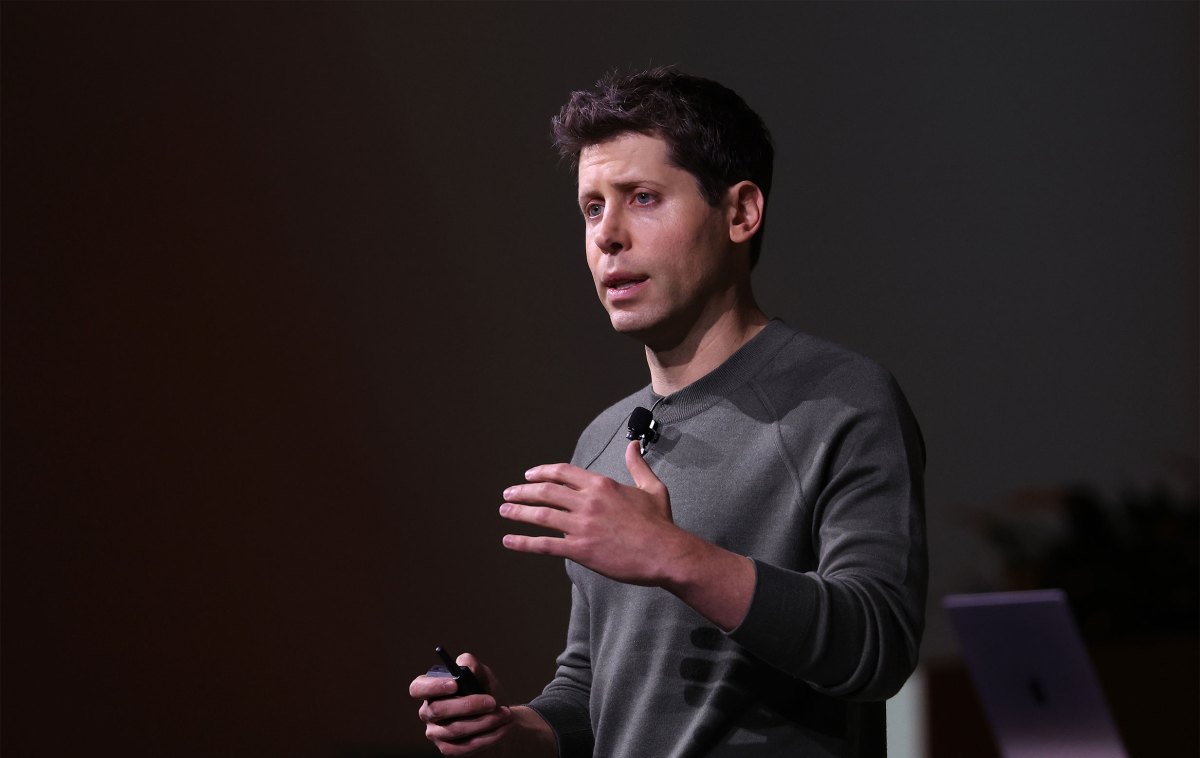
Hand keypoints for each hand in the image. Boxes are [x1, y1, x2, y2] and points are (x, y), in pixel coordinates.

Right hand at [409, 653, 512, 755]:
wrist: (498, 718)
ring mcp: (436, 733)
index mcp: (430, 690)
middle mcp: (428, 712)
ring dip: (484, 721)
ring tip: (505, 714)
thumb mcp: (483, 676)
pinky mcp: (448, 749)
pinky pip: (465, 746)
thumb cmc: (485, 693)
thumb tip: (465, 662)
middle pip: (438, 710)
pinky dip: (488, 737)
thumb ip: (474, 666)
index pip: (417, 688)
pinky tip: (502, 728)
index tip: (455, 684)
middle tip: (492, 701)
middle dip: (468, 705)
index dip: (433, 687)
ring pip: (455, 729)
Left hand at [499, 440, 689, 585]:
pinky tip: (509, 540)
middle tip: (509, 493)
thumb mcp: (652, 487)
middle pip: (546, 491)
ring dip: (518, 511)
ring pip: (541, 515)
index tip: (529, 475)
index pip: (563, 472)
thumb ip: (637, 465)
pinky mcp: (580, 549)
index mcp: (601, 485)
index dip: (542, 472)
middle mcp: (588, 501)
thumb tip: (633, 445)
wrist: (665, 552)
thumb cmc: (660, 523)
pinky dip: (523, 542)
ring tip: (504, 510)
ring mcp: (582, 525)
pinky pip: (545, 544)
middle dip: (523, 490)